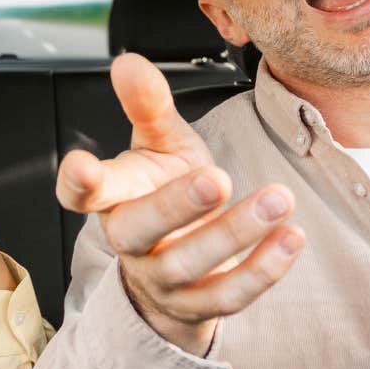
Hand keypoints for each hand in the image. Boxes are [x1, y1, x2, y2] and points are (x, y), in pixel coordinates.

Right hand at [57, 54, 303, 355]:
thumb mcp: (159, 145)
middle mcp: (130, 241)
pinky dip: (262, 269)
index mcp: (113, 197)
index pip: (83, 193)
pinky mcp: (199, 306)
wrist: (181, 265)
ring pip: (189, 264)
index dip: (78, 182)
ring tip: (277, 198)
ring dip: (235, 233)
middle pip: (139, 230)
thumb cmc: (164, 191)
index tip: (83, 166)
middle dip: (176, 205)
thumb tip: (128, 62)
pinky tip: (290, 236)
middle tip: (217, 177)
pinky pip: (228, 296)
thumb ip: (147, 105)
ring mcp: (162, 279)